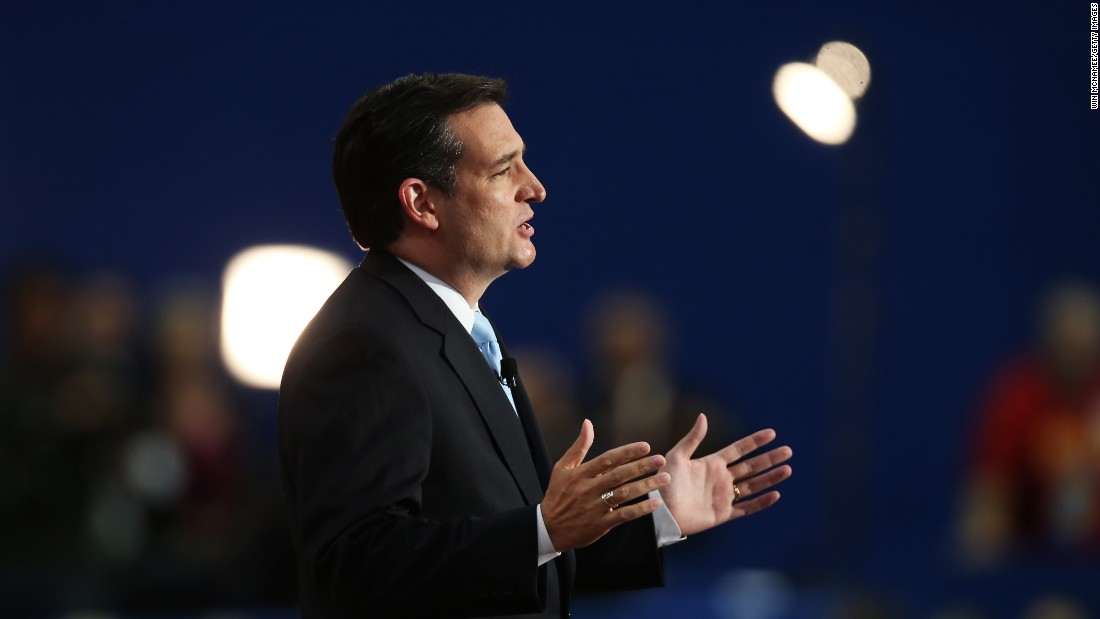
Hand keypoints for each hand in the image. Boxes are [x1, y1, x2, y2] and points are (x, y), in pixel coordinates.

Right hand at [541, 419, 671, 550]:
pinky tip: (655, 503)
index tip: (646, 446)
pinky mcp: (600, 524)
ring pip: (624, 494)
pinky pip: (624, 515)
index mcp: (580, 474)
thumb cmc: (558, 494)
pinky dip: (640, 509)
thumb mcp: (563, 468)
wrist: (549, 528)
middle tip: (661, 460)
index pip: (607, 459)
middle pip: (619, 475)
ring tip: (664, 478)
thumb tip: (587, 423)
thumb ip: (578, 446)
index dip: (627, 452)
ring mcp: (595, 507)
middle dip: (642, 467)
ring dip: (646, 486)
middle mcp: (588, 489)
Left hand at [660, 414, 791, 535]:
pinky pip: (747, 507)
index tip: (772, 433)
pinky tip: (775, 494)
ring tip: (787, 469)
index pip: (739, 449)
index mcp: (711, 463)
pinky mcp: (723, 513)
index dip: (755, 441)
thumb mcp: (676, 457)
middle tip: (788, 451)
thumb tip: (703, 416)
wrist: (660, 512)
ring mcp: (723, 496)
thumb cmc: (664, 483)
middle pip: (751, 466)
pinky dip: (761, 502)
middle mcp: (721, 478)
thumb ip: (692, 439)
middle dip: (769, 458)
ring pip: (753, 485)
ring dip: (770, 478)